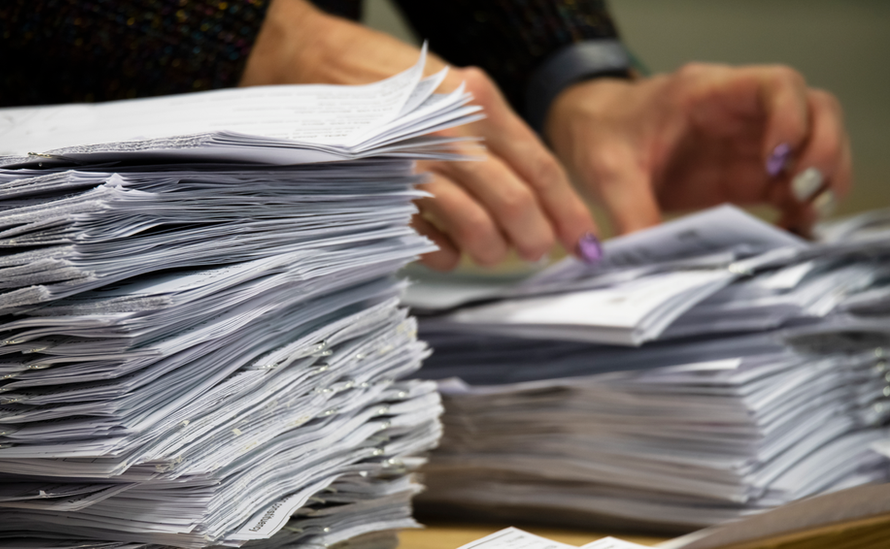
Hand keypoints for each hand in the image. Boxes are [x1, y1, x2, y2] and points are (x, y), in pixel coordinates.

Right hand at [242, 0, 599, 269]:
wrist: (313, 62)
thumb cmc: (388, 83)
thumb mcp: (451, 92)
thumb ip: (489, 136)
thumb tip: (533, 198)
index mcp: (476, 101)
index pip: (538, 165)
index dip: (567, 210)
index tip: (583, 240)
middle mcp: (448, 128)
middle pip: (513, 199)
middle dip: (533, 236)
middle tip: (536, 252)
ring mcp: (411, 158)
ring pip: (473, 222)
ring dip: (490, 249)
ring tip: (491, 253)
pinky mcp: (378, 186)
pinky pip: (427, 236)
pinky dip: (446, 253)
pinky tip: (450, 251)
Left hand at [545, 63, 851, 235]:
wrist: (590, 133)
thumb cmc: (601, 134)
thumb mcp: (607, 171)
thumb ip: (629, 211)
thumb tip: (642, 255)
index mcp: (708, 94)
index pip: (776, 85)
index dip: (792, 119)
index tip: (777, 160)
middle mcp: (739, 113)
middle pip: (816, 112)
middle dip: (823, 152)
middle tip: (804, 195)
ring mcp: (748, 144)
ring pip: (814, 146)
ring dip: (822, 181)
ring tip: (804, 216)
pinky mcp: (746, 175)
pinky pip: (792, 184)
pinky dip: (803, 206)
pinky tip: (789, 230)